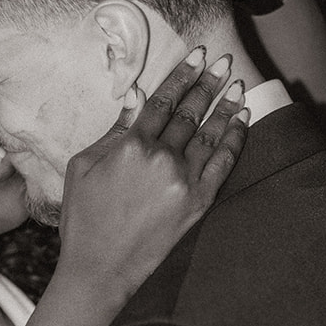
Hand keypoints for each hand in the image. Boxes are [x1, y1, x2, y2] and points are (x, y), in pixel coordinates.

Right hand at [55, 49, 247, 306]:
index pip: (162, 100)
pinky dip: (235, 139)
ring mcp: (184, 181)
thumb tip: (137, 98)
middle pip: (190, 112)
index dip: (181, 75)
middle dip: (208, 83)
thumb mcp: (83, 168)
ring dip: (226, 106)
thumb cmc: (83, 218)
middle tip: (223, 61)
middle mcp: (162, 158)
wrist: (100, 269)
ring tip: (237, 85)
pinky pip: (224, 163)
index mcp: (131, 146)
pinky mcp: (199, 202)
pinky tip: (242, 121)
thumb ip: (113, 131)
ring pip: (212, 133)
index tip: (196, 55)